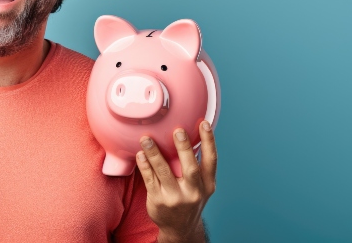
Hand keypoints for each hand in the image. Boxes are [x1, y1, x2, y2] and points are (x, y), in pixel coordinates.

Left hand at [135, 121, 216, 242]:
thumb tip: (189, 135)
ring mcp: (175, 198)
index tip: (204, 123)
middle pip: (190, 167)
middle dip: (184, 148)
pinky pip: (149, 180)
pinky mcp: (158, 201)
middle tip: (177, 130)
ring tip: (146, 139)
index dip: (209, 141)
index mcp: (207, 185)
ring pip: (164, 172)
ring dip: (155, 154)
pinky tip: (140, 154)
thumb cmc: (189, 199)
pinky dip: (144, 166)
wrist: (180, 228)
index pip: (211, 161)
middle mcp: (193, 192)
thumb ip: (197, 166)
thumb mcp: (201, 186)